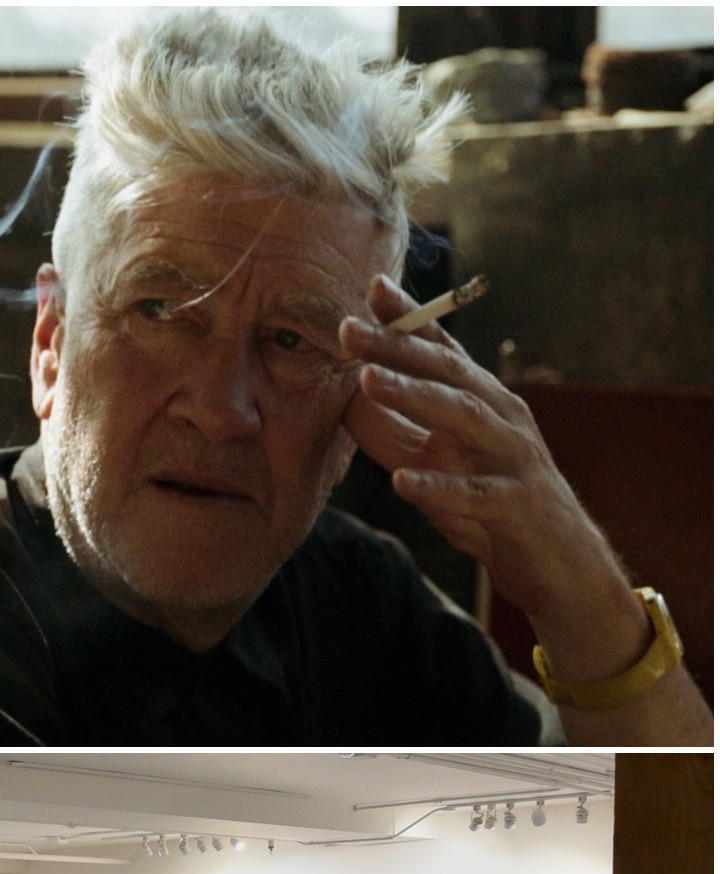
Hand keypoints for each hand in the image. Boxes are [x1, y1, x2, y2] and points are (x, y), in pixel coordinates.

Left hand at [338, 275, 647, 682]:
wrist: (556, 559)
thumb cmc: (486, 502)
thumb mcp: (434, 461)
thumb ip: (391, 433)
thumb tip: (343, 400)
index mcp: (482, 400)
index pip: (443, 350)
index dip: (410, 319)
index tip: (371, 288)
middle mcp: (502, 416)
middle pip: (447, 373)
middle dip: (397, 348)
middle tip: (348, 329)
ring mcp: (513, 457)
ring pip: (463, 418)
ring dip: (414, 396)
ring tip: (367, 381)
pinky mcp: (516, 504)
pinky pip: (474, 494)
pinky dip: (439, 487)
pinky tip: (401, 482)